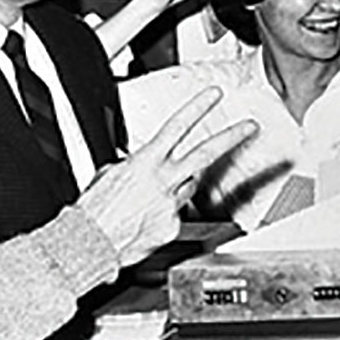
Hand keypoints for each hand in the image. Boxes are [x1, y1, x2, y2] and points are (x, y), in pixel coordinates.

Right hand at [76, 87, 255, 264]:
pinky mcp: (173, 226)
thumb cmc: (94, 211)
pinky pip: (174, 215)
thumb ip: (131, 167)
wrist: (90, 244)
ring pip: (187, 187)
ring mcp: (171, 204)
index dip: (197, 108)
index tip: (214, 95)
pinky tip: (143, 222)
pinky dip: (162, 216)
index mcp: (145, 162)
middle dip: (231, 138)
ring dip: (175, 188)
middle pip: (205, 154)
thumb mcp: (107, 175)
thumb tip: (135, 165)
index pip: (177, 127)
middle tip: (250, 126)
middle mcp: (163, 181)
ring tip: (147, 200)